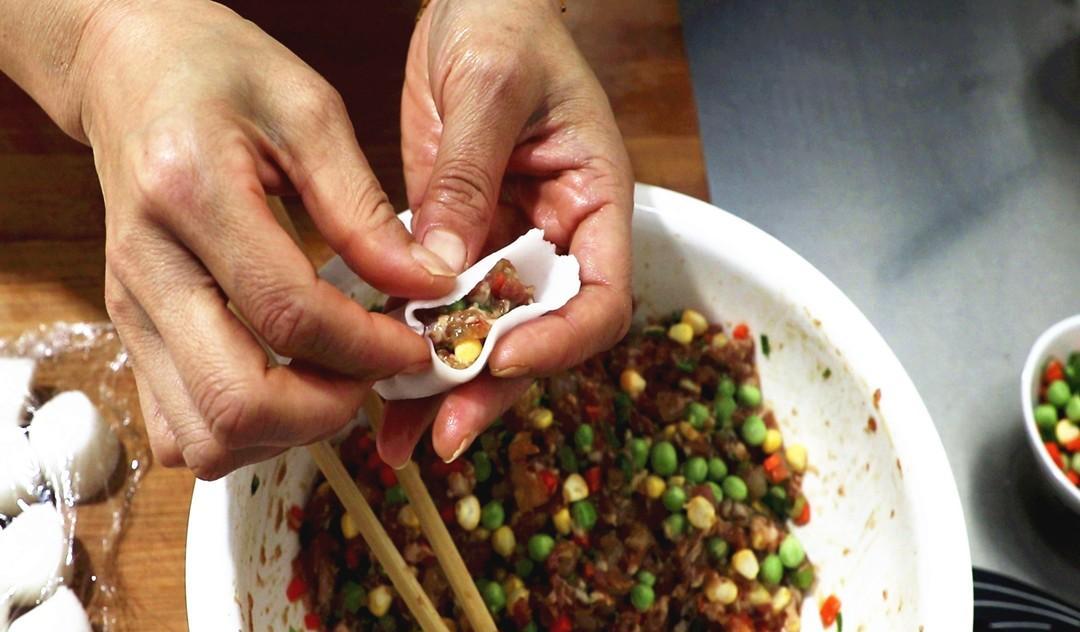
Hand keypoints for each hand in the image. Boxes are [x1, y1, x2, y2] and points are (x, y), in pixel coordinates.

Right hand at [81, 1, 457, 478]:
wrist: (132, 68)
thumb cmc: (221, 74)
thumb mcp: (309, 112)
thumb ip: (365, 209)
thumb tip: (428, 284)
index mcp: (190, 194)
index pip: (288, 315)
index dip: (369, 347)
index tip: (417, 342)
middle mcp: (146, 266)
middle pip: (236, 402)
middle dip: (328, 408)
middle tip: (376, 373)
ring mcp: (130, 308)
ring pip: (202, 437)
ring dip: (286, 430)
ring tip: (336, 378)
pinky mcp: (129, 331)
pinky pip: (179, 429)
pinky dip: (244, 431)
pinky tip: (289, 384)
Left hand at [379, 0, 633, 465]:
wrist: (476, 0)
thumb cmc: (505, 24)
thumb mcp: (490, 88)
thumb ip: (468, 177)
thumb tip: (440, 268)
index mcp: (594, 202)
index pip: (601, 299)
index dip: (559, 341)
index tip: (500, 356)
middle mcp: (555, 236)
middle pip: (540, 335)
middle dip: (491, 386)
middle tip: (442, 432)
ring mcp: (505, 242)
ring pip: (486, 331)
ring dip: (446, 385)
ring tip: (400, 437)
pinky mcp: (457, 239)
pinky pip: (440, 303)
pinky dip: (412, 343)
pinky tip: (377, 382)